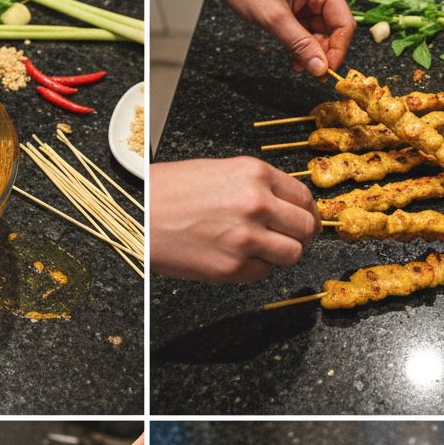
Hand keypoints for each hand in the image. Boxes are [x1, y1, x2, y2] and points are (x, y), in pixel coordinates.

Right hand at [149, 157, 315, 282]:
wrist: (137, 216)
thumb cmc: (168, 193)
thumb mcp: (219, 172)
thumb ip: (256, 186)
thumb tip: (283, 205)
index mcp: (254, 174)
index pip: (304, 197)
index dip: (306, 213)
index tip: (302, 221)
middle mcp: (256, 204)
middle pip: (305, 228)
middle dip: (299, 236)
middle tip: (286, 239)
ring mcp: (246, 238)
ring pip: (291, 254)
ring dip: (280, 255)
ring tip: (259, 250)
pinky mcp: (231, 267)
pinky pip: (262, 273)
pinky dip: (253, 269)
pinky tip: (233, 257)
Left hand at [150, 0, 354, 78]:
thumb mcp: (275, 20)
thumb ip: (300, 45)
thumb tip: (320, 68)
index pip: (344, 24)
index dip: (338, 51)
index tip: (325, 72)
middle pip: (334, 29)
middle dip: (322, 53)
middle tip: (310, 73)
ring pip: (321, 32)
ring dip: (311, 51)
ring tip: (297, 65)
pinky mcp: (299, 4)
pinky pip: (308, 29)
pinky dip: (302, 44)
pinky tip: (294, 56)